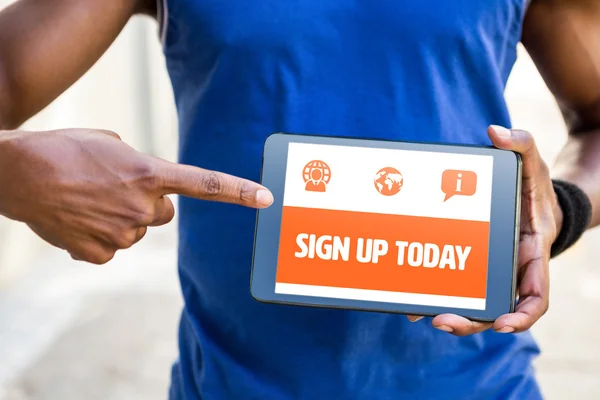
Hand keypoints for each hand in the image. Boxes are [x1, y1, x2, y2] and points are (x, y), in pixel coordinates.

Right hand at [0, 129, 272, 263]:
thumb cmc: (63, 149)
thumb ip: (141, 167)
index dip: (237, 192)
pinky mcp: (99, 253)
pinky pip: (112, 247)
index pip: (204, 185)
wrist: (16, 173)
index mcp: (148, 172)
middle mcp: (141, 206)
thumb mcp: (111, 144)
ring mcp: (121, 233)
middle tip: (115, 189)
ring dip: (120, 218)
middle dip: (148, 203)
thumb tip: (148, 190)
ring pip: (137, 231)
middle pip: (165, 213)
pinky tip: (77, 219)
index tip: (266, 199)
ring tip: (88, 200)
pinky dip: (99, 236)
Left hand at [407, 125, 562, 334]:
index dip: (521, 316)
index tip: (502, 324)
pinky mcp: (473, 267)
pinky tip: (412, 298)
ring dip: (450, 313)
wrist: (528, 198)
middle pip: (496, 309)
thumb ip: (521, 145)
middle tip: (441, 321)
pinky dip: (438, 294)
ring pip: (474, 303)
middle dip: (472, 321)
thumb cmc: (533, 188)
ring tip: (417, 314)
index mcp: (532, 255)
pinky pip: (458, 286)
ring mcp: (492, 272)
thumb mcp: (532, 164)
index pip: (535, 297)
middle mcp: (512, 270)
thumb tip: (496, 132)